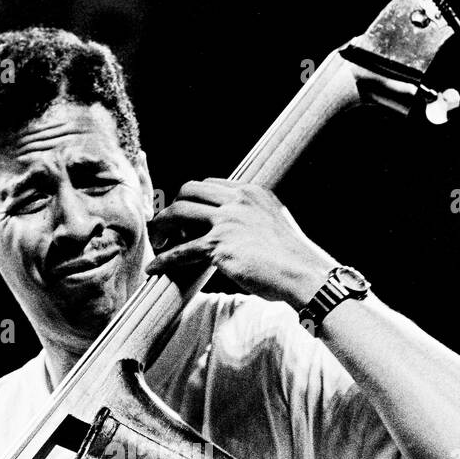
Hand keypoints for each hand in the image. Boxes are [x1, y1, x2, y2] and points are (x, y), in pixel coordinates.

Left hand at [145, 178, 337, 306]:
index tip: (186, 215)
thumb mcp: (274, 222)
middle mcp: (237, 200)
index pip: (210, 184)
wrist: (304, 273)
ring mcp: (227, 221)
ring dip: (162, 227)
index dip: (193, 199)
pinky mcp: (220, 246)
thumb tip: (237, 229)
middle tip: (165, 226)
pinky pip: (182, 250)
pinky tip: (154, 268)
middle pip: (189, 190)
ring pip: (179, 212)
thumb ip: (253, 217)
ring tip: (156, 241)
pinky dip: (165, 259)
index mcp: (251, 192)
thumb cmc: (292, 257)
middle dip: (172, 207)